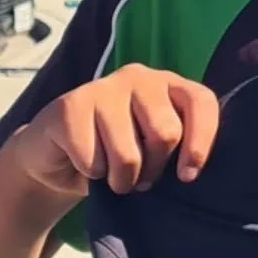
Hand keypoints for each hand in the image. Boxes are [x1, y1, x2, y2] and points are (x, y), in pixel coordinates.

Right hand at [8, 64, 219, 196]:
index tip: (187, 177)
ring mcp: (103, 87)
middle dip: (154, 170)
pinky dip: (90, 173)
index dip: (201, 142)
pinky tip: (84, 161)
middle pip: (166, 133)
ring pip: (129, 155)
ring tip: (113, 176)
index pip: (200, 101)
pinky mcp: (70, 105)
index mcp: (167, 84)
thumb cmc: (117, 154)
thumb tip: (192, 172)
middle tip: (141, 179)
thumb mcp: (155, 149)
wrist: (56, 157)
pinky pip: (92, 159)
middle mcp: (138, 77)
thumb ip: (177, 148)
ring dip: (121, 180)